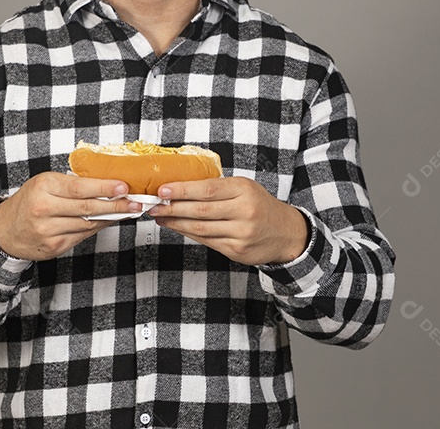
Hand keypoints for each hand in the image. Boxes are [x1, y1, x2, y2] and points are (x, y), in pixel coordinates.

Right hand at [0, 172, 132, 260]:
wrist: (5, 230)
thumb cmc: (29, 201)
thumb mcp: (45, 183)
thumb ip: (71, 184)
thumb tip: (106, 185)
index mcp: (43, 187)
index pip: (80, 187)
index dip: (105, 188)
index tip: (124, 187)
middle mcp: (44, 209)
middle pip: (88, 207)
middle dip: (116, 205)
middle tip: (135, 203)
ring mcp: (48, 230)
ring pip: (88, 224)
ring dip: (111, 217)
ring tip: (128, 211)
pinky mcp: (54, 246)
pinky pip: (83, 236)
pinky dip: (98, 228)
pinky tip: (109, 221)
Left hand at [147, 177, 307, 265]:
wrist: (286, 232)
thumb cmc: (259, 205)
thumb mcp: (244, 188)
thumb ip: (218, 188)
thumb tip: (181, 188)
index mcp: (244, 190)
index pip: (208, 189)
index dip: (183, 190)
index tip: (163, 190)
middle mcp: (244, 211)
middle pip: (201, 210)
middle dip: (173, 208)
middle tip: (153, 205)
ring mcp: (241, 233)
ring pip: (200, 229)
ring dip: (176, 223)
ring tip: (160, 217)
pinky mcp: (237, 251)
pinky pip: (207, 241)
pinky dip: (189, 233)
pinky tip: (178, 227)